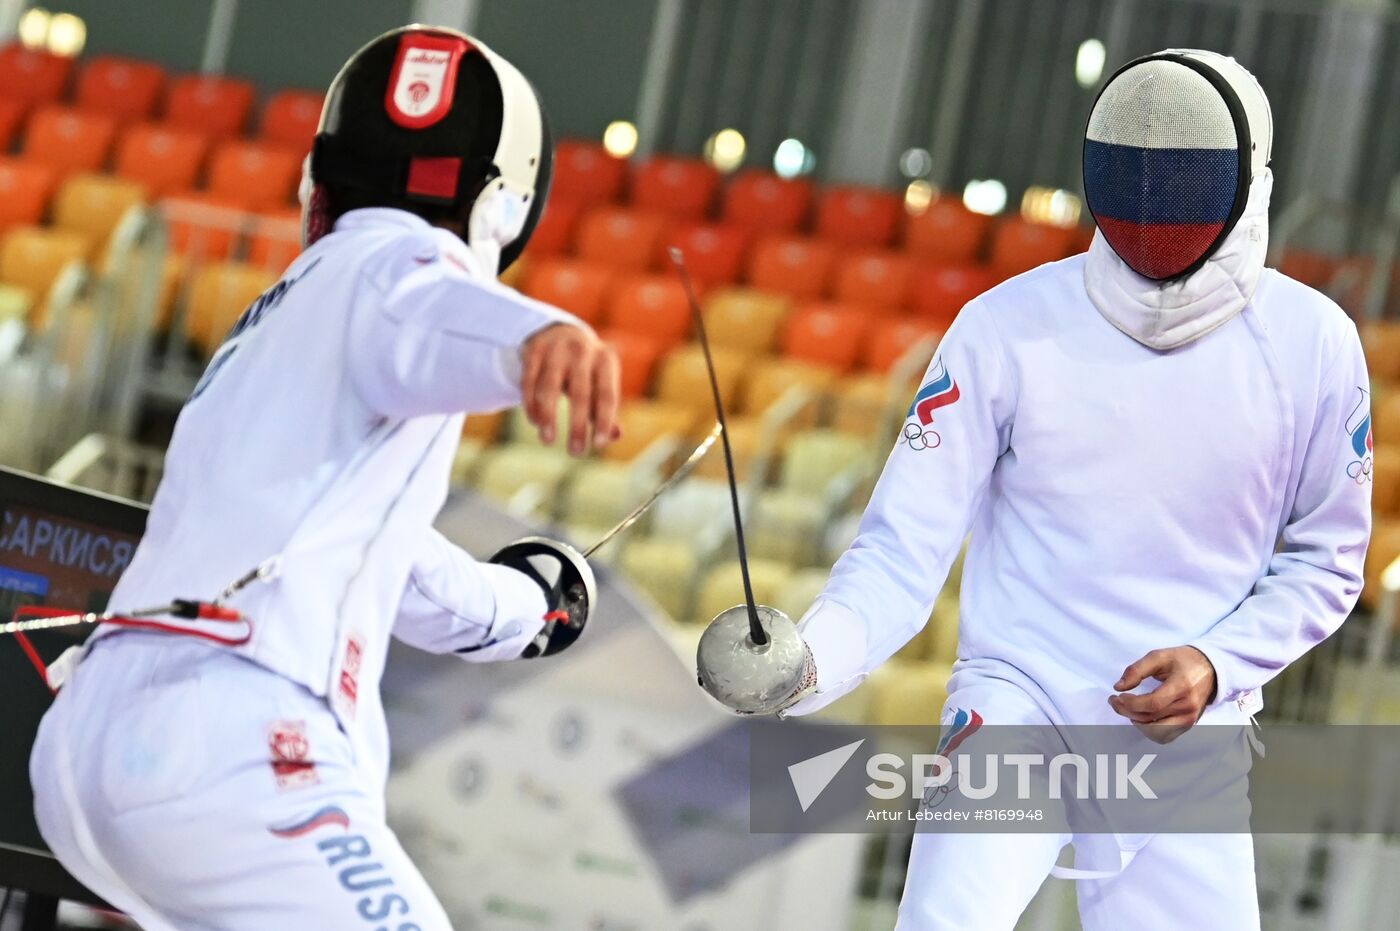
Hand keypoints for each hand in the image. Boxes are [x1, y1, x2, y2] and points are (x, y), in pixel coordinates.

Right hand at [521, 324, 620, 455]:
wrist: (560, 331)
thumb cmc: (586, 369)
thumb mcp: (600, 382)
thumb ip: (606, 409)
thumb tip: (615, 436)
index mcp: (605, 361)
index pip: (607, 396)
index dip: (604, 421)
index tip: (598, 445)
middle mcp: (582, 352)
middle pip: (580, 393)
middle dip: (578, 426)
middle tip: (576, 452)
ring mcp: (556, 349)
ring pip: (549, 387)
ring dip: (548, 417)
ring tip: (548, 440)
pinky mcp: (534, 350)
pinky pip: (529, 381)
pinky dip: (531, 404)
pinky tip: (535, 422)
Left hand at [1109, 646, 1216, 743]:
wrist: (1210, 670)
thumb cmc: (1183, 661)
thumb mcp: (1158, 656)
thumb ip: (1136, 670)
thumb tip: (1119, 687)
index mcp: (1182, 687)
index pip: (1152, 704)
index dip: (1130, 703)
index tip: (1117, 696)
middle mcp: (1187, 707)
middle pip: (1151, 719)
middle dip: (1126, 711)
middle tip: (1116, 701)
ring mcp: (1189, 719)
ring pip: (1157, 733)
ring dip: (1137, 723)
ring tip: (1129, 709)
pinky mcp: (1188, 725)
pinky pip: (1165, 736)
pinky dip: (1149, 730)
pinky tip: (1142, 717)